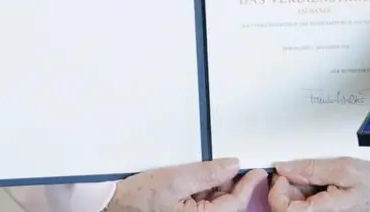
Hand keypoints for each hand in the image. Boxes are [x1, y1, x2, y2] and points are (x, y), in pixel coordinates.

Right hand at [105, 159, 267, 211]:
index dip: (248, 186)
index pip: (234, 204)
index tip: (258, 171)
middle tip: (233, 163)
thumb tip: (232, 166)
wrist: (111, 202)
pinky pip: (201, 201)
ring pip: (214, 200)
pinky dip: (203, 187)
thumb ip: (206, 174)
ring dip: (215, 184)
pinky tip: (197, 176)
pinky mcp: (182, 211)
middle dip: (230, 183)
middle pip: (225, 203)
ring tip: (207, 169)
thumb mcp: (175, 180)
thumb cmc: (136, 198)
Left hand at [267, 157, 369, 211]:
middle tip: (301, 168)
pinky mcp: (325, 211)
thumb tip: (284, 167)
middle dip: (288, 185)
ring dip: (298, 187)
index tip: (286, 174)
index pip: (282, 209)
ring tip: (318, 174)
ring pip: (295, 203)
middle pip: (287, 206)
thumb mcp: (345, 168)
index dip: (278, 191)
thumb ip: (312, 168)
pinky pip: (307, 203)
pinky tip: (321, 180)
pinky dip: (308, 189)